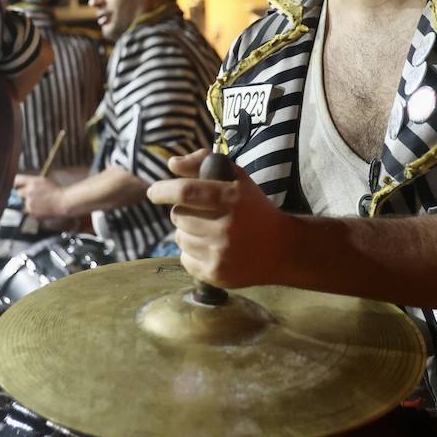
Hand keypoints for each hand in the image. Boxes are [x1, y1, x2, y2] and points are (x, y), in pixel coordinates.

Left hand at [14, 174, 68, 217]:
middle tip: (28, 196)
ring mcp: (29, 202)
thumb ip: (30, 182)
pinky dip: (31, 210)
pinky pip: (26, 210)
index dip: (14, 183)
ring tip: (38, 203)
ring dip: (26, 203)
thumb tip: (20, 185)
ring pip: (21, 203)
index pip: (16, 179)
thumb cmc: (56, 191)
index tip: (14, 186)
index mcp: (32, 181)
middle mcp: (29, 191)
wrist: (63, 202)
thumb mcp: (43, 181)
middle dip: (21, 195)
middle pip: (17, 193)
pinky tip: (40, 208)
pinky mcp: (31, 211)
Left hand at [146, 149, 295, 287]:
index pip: (184, 192)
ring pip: (180, 238)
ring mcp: (219, 253)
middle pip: (178, 216)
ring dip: (188, 233)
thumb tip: (171, 163)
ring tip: (210, 232)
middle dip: (184, 213)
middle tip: (202, 214)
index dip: (163, 190)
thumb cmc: (254, 208)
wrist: (282, 248)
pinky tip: (211, 249)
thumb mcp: (236, 179)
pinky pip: (185, 258)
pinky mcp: (216, 273)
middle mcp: (224, 226)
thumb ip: (203, 163)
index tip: (153, 192)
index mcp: (229, 198)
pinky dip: (192, 253)